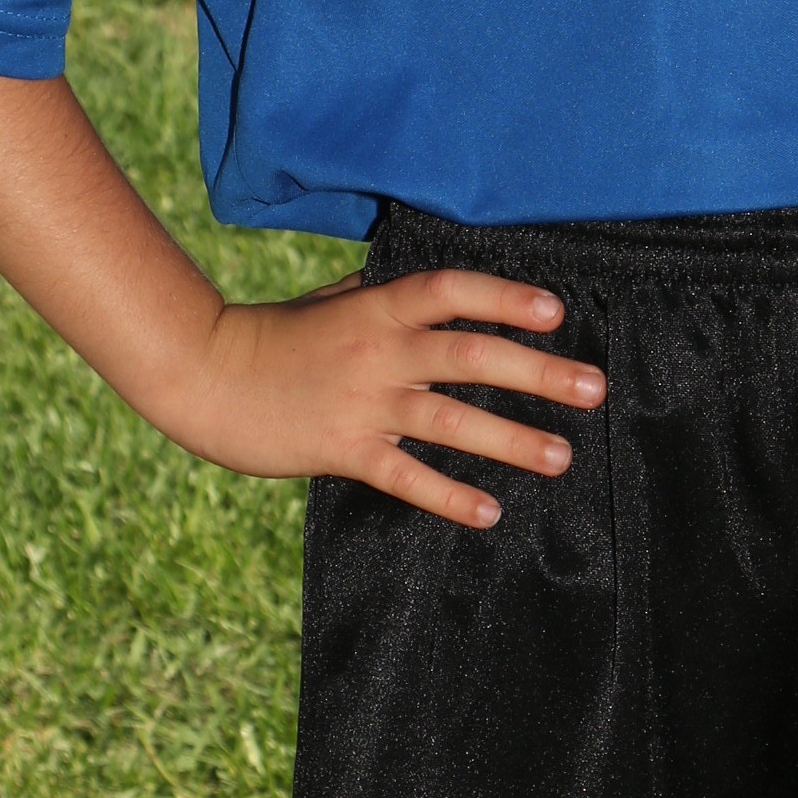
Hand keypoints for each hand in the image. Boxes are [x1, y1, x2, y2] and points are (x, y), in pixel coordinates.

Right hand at [163, 268, 604, 527]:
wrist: (204, 374)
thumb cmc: (275, 335)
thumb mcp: (332, 301)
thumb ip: (385, 293)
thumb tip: (438, 285)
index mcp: (377, 307)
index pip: (450, 292)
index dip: (503, 298)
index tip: (555, 310)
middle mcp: (378, 350)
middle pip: (469, 355)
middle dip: (537, 372)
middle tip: (593, 388)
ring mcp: (361, 401)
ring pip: (449, 419)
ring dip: (510, 440)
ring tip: (562, 457)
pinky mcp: (341, 449)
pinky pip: (405, 475)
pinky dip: (448, 495)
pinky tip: (489, 511)